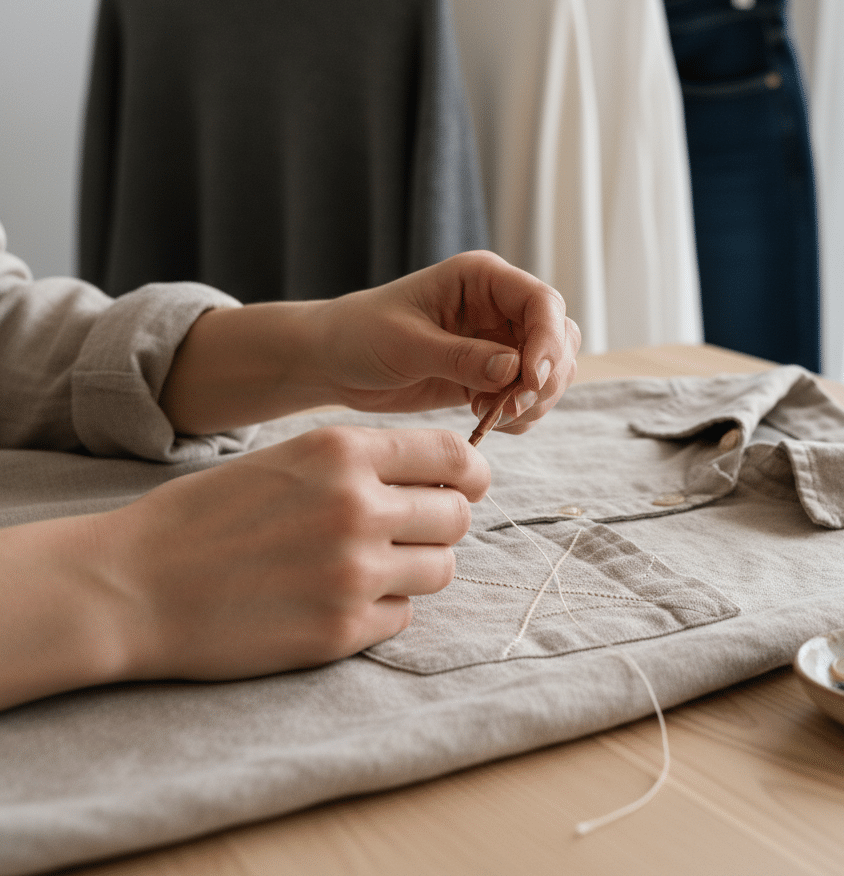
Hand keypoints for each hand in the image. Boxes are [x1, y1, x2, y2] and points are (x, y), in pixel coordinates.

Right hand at [0, 424, 488, 707]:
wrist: (133, 584)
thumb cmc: (207, 515)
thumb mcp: (287, 459)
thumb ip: (361, 463)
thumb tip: (436, 478)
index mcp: (343, 452)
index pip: (454, 455)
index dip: (469, 472)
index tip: (464, 486)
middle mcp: (358, 507)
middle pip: (457, 517)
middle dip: (440, 524)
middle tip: (408, 532)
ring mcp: (353, 573)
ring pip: (440, 570)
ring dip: (415, 569)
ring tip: (367, 567)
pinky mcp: (341, 631)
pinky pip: (403, 617)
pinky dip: (382, 610)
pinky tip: (338, 601)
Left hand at [310, 250, 580, 432]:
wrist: (335, 361)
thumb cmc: (361, 335)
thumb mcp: (406, 344)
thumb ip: (461, 357)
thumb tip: (515, 369)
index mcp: (482, 279)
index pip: (542, 302)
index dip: (548, 341)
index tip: (531, 381)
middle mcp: (500, 306)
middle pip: (559, 339)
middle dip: (544, 379)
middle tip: (506, 409)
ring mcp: (500, 341)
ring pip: (552, 372)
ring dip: (533, 402)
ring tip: (488, 416)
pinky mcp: (494, 375)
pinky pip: (530, 398)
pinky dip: (519, 416)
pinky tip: (486, 421)